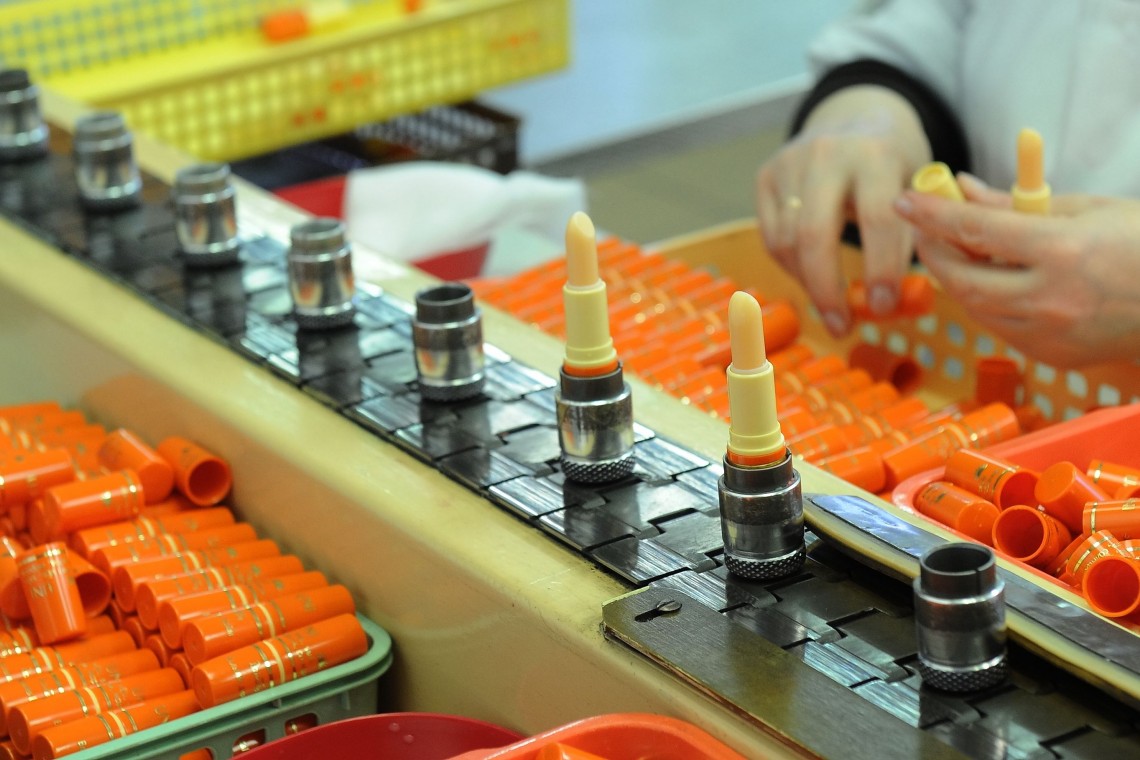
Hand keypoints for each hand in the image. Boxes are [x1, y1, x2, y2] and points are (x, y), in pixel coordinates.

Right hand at [756, 85, 930, 334]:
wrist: (856, 116)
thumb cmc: (895, 163)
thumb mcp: (918, 187)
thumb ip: (911, 235)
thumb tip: (891, 304)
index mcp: (877, 153)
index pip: (877, 219)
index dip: (881, 270)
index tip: (884, 307)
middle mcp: (827, 153)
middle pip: (814, 235)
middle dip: (827, 290)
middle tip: (842, 326)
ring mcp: (789, 163)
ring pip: (787, 242)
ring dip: (809, 284)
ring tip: (832, 307)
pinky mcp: (765, 176)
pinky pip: (772, 237)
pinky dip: (793, 267)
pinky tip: (814, 277)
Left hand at [894, 174, 1139, 366]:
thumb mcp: (1086, 209)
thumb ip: (1016, 204)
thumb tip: (964, 190)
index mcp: (1062, 252)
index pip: (975, 231)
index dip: (933, 214)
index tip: (906, 200)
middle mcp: (1051, 299)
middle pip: (962, 279)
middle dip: (935, 253)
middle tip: (925, 230)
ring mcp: (1050, 335)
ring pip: (976, 308)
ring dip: (958, 279)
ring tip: (959, 251)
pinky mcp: (1052, 356)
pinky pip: (1000, 327)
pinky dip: (987, 302)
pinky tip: (994, 280)